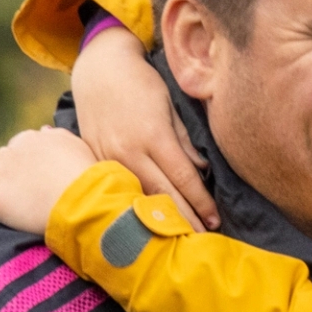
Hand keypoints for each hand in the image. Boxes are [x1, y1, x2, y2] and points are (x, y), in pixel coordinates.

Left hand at [0, 128, 102, 238]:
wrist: (81, 200)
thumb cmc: (87, 177)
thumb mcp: (78, 146)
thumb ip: (59, 137)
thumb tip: (45, 130)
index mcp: (34, 140)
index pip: (19, 147)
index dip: (21, 162)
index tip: (27, 175)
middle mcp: (12, 152)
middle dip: (1, 173)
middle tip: (10, 191)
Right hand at [71, 21, 212, 229]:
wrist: (99, 69)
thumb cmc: (141, 83)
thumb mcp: (170, 105)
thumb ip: (184, 139)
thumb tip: (201, 170)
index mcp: (154, 136)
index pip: (183, 179)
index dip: (201, 203)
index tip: (216, 221)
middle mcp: (130, 151)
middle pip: (162, 195)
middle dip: (184, 220)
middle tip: (203, 242)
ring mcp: (109, 156)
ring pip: (138, 196)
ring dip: (159, 219)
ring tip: (178, 239)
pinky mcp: (95, 158)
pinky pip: (118, 188)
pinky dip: (134, 206)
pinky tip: (145, 222)